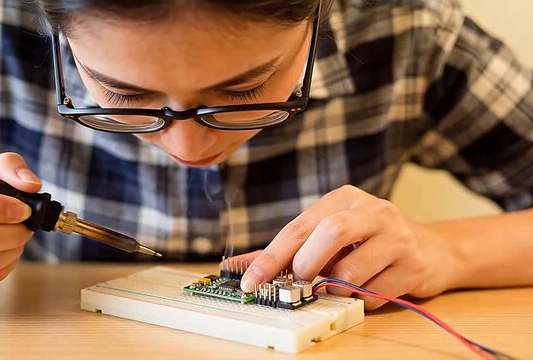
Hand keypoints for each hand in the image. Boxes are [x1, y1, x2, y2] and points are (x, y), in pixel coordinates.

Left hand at [238, 185, 454, 309]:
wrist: (431, 249)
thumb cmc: (367, 243)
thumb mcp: (329, 236)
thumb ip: (289, 250)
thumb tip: (242, 266)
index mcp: (343, 199)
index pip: (299, 226)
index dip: (271, 257)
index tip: (250, 282)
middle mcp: (373, 210)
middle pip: (331, 233)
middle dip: (308, 264)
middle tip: (303, 281)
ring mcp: (398, 236)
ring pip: (353, 271)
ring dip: (337, 289)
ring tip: (342, 285)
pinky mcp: (415, 264)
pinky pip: (375, 294)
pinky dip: (362, 300)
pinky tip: (369, 289)